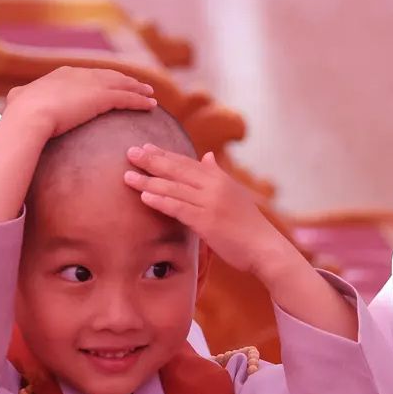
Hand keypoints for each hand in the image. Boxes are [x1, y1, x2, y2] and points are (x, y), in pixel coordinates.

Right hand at [3, 67, 157, 140]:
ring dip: (138, 89)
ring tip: (150, 94)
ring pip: (122, 84)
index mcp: (61, 75)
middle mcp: (79, 75)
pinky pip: (127, 98)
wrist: (29, 116)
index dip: (100, 78)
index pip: (87, 74)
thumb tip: (13, 99)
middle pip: (109, 75)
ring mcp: (92, 85)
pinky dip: (140, 101)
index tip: (109, 82)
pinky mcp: (102, 98)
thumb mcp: (18, 101)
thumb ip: (20, 98)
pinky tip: (151, 106)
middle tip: (137, 85)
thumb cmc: (20, 113)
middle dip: (124, 79)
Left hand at [124, 146, 294, 275]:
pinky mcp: (207, 221)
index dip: (165, 154)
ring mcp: (211, 202)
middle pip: (177, 169)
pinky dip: (161, 201)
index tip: (145, 146)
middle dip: (152, 160)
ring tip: (127, 176)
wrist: (265, 247)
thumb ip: (216, 175)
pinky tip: (144, 197)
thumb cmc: (247, 225)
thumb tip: (207, 156)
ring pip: (174, 187)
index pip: (187, 162)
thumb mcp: (234, 194)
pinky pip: (179, 208)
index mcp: (219, 178)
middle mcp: (214, 185)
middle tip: (130, 152)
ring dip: (149, 181)